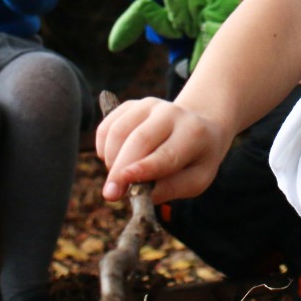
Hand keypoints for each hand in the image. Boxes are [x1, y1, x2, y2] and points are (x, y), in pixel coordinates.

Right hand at [95, 97, 232, 202]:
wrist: (196, 128)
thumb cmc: (195, 159)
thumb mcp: (197, 179)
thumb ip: (172, 188)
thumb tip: (142, 193)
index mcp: (194, 133)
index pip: (167, 153)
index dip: (145, 167)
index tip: (125, 180)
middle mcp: (171, 113)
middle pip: (140, 139)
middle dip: (121, 168)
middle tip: (110, 194)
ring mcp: (149, 105)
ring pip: (118, 131)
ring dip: (111, 160)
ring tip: (119, 178)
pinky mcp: (131, 105)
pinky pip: (106, 127)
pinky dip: (103, 149)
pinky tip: (114, 161)